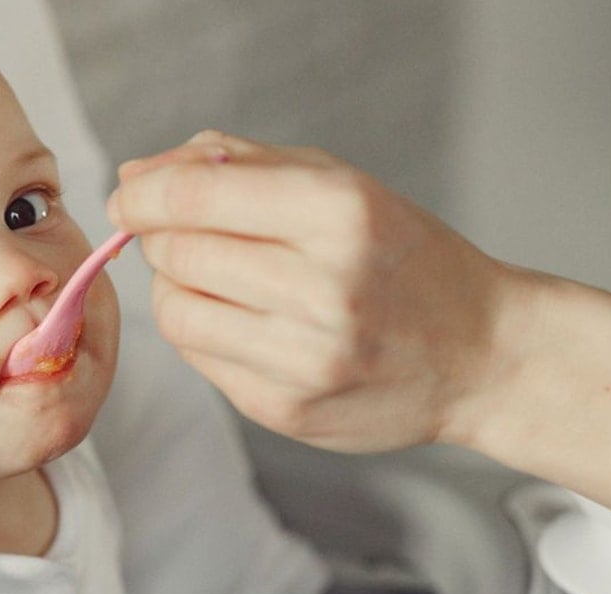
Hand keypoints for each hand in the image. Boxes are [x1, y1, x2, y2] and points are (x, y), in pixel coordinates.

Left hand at [107, 131, 507, 452]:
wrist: (481, 355)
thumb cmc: (404, 258)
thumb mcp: (342, 184)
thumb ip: (239, 165)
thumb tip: (138, 175)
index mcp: (341, 214)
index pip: (194, 198)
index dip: (143, 195)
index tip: (130, 197)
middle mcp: (324, 290)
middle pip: (177, 255)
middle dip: (162, 238)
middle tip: (183, 234)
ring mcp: (305, 360)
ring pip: (175, 312)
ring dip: (176, 287)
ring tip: (216, 278)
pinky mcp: (286, 411)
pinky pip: (199, 360)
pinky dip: (204, 331)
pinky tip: (244, 320)